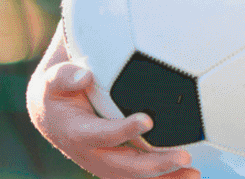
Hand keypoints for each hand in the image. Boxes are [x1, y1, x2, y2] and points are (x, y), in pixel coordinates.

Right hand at [27, 26, 199, 178]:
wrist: (51, 116)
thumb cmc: (56, 91)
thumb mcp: (52, 79)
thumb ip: (65, 76)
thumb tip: (85, 75)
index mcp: (76, 133)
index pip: (101, 135)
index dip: (123, 131)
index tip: (148, 120)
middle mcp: (91, 155)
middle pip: (124, 166)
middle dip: (154, 165)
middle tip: (184, 155)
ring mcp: (104, 164)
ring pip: (135, 178)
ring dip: (165, 178)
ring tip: (194, 172)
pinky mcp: (116, 167)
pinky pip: (140, 178)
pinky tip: (190, 173)